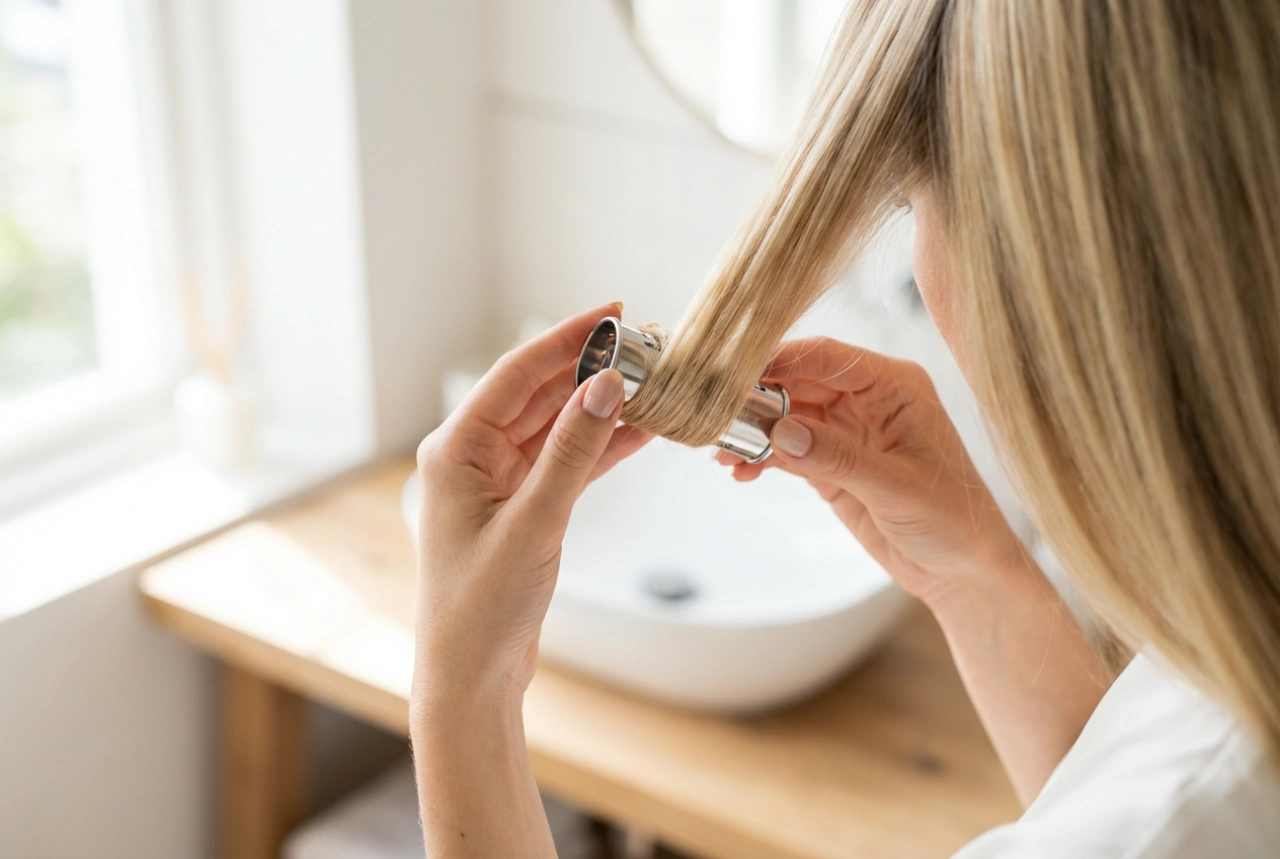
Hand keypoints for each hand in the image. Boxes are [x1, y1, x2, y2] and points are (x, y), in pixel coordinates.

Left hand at [413, 304, 650, 697]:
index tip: (613, 314)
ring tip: (654, 384)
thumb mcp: (535, 524)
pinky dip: (601, 447)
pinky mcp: (523, 508)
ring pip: (558, 427)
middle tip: (646, 348)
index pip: (516, 374)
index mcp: (456, 450)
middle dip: (591, 369)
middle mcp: (472, 457)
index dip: (566, 339)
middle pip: (538, 394)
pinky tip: (641, 430)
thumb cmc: (482, 608)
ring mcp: (498, 482)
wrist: (471, 677)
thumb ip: (574, 452)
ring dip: (601, 407)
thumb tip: (607, 386)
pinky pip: (566, 462)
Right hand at [719, 336, 1023, 607]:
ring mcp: (847, 432)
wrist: (963, 571)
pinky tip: (741, 472)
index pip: (827, 357)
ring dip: (753, 431)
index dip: (780, 359)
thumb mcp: (897, 488)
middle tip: (717, 416)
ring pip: (786, 416)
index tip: (737, 372)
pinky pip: (786, 451)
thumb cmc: (954, 520)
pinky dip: (761, 458)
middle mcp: (868, 400)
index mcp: (895, 386)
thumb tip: (783, 432)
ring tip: (721, 450)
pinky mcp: (831, 464)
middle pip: (798, 382)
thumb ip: (838, 458)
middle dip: (757, 398)